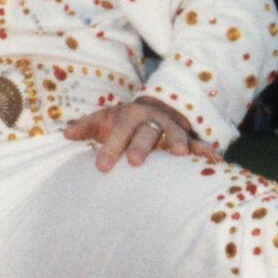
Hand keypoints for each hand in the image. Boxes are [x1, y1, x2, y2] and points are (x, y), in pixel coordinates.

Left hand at [65, 94, 201, 171]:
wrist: (155, 109)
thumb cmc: (123, 122)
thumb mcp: (104, 119)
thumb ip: (86, 126)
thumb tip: (66, 133)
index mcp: (129, 115)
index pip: (118, 131)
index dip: (109, 148)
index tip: (101, 167)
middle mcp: (152, 119)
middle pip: (146, 132)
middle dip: (142, 146)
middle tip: (135, 161)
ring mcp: (172, 127)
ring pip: (175, 134)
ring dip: (178, 142)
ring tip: (181, 154)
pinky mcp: (188, 137)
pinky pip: (198, 142)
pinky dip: (205, 150)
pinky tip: (212, 159)